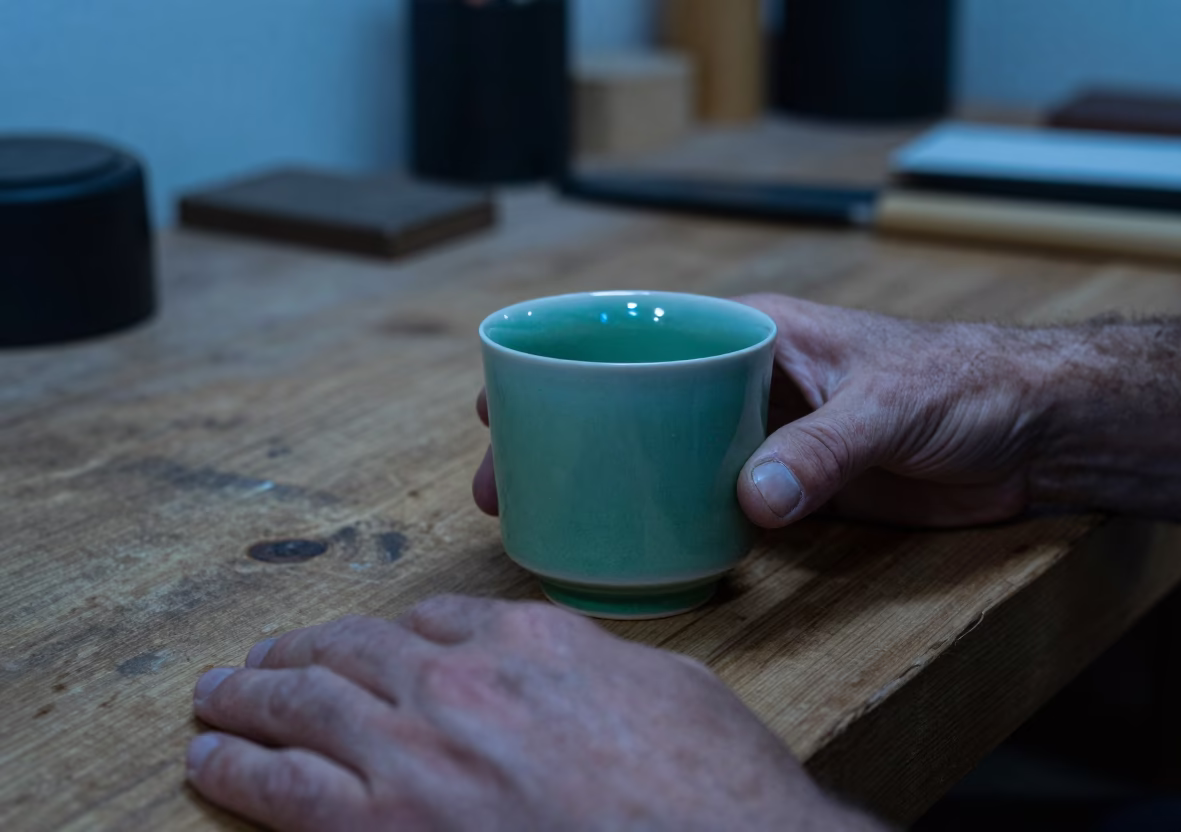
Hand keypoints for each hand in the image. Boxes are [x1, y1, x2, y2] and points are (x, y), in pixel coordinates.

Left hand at [187, 596, 878, 830]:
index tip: (379, 644)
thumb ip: (600, 666)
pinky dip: (237, 766)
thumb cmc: (713, 789)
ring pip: (306, 703)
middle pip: (354, 650)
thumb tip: (573, 669)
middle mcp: (462, 682)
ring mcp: (418, 753)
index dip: (400, 632)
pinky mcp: (385, 827)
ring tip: (219, 692)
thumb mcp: (673, 689)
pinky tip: (208, 758)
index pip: (439, 618)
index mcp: (532, 642)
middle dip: (301, 653)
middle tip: (263, 658)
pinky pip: (285, 786)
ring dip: (252, 694)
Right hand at [474, 293, 1045, 528]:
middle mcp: (745, 381)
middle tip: (504, 478)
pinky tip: (632, 544)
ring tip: (548, 517)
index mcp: (755, 334)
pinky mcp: (791, 486)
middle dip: (568, 432)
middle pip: (633, 400)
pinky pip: (711, 499)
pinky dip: (670, 517)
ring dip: (610, 480)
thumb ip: (821, 450)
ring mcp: (763, 435)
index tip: (505, 393)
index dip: (568, 358)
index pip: (640, 333)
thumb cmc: (964, 384)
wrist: (1031, 433)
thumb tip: (749, 501)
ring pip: (663, 453)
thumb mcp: (888, 406)